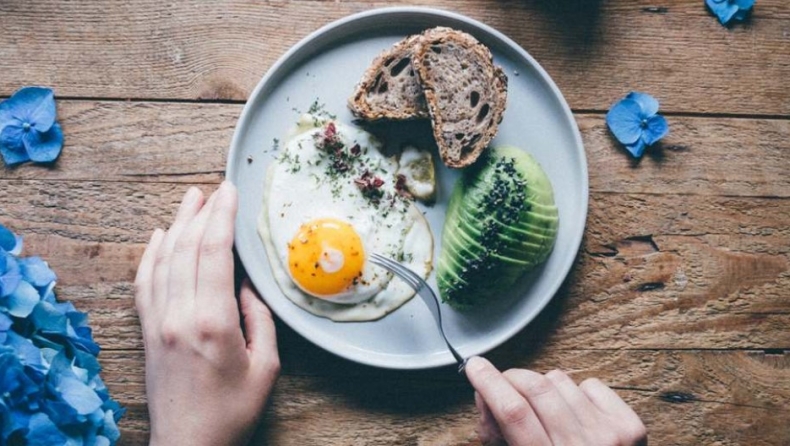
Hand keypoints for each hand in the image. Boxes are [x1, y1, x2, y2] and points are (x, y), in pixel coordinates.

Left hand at [134, 181, 279, 445]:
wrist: (190, 443)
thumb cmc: (232, 410)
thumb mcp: (266, 366)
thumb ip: (258, 319)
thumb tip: (246, 285)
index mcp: (212, 322)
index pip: (214, 253)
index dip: (222, 217)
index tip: (230, 191)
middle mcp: (179, 315)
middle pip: (187, 248)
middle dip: (202, 213)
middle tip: (214, 189)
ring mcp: (158, 322)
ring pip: (163, 260)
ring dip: (177, 225)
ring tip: (190, 200)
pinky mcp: (148, 331)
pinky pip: (145, 282)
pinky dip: (151, 254)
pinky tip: (160, 236)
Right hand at [465, 357, 645, 445]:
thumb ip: (497, 436)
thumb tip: (486, 396)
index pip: (513, 412)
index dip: (490, 383)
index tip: (475, 367)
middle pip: (535, 389)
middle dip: (511, 378)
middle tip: (503, 383)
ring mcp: (609, 435)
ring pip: (560, 380)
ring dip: (543, 387)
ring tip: (544, 411)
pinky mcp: (629, 426)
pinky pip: (591, 385)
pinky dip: (577, 393)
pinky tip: (574, 415)